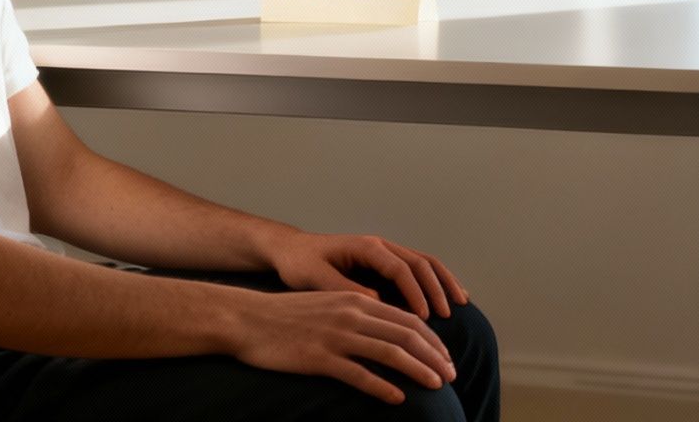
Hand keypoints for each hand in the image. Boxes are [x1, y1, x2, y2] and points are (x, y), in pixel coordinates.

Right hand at [226, 287, 455, 405]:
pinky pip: (359, 374)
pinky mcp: (319, 358)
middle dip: (434, 356)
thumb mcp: (327, 303)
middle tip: (451, 375)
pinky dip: (382, 387)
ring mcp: (335, 336)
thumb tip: (388, 334)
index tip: (446, 358)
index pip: (406, 318)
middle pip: (406, 335)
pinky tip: (397, 399)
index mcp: (355, 299)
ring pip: (389, 353)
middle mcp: (350, 314)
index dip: (432, 339)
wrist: (247, 319)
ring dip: (418, 370)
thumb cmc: (286, 315)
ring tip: (436, 386)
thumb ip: (358, 314)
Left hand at [260, 229, 469, 320]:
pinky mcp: (384, 262)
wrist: (290, 250)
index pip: (400, 268)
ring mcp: (384, 252)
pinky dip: (436, 281)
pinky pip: (417, 269)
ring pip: (424, 262)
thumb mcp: (315, 277)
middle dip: (437, 288)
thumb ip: (344, 288)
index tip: (425, 317)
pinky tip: (447, 298)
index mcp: (365, 247)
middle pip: (420, 262)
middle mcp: (379, 246)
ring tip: (460, 304)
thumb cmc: (299, 263)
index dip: (415, 292)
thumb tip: (378, 303)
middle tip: (448, 315)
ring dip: (443, 282)